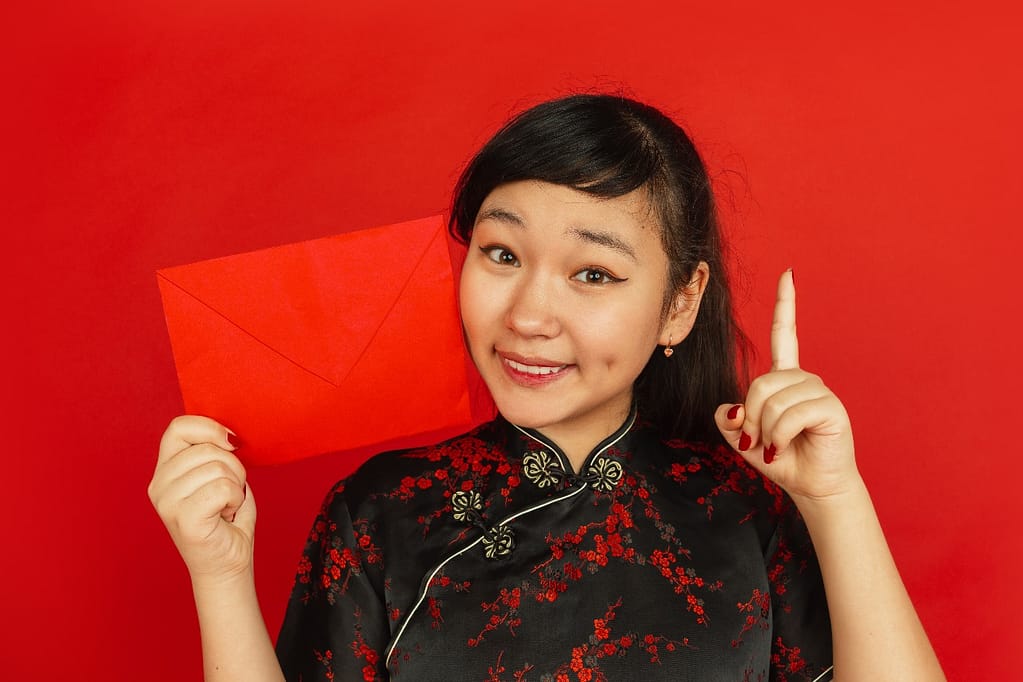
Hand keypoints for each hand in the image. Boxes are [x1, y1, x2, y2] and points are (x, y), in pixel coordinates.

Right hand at [148, 415, 255, 582]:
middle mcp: (159, 485)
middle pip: (207, 448)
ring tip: (226, 505)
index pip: (179, 427)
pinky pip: (223, 487)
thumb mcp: (218, 475)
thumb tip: (227, 434)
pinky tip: (227, 514)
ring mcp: (167, 502)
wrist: (227, 565)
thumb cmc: (225, 519)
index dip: (210, 428)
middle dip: (233, 466)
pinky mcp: (184, 518)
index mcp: (164, 470)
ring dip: (235, 486)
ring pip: (217, 467)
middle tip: (229, 492)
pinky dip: (235, 498)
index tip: (231, 443)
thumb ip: (214, 451)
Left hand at [715, 270, 858, 501]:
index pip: (783, 335)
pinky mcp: (831, 408)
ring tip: (777, 445)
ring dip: (766, 431)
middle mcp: (803, 379)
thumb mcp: (742, 440)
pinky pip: (790, 414)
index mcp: (784, 378)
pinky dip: (780, 436)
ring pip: (772, 400)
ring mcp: (819, 391)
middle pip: (759, 383)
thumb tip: (730, 409)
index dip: (785, 305)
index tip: (788, 274)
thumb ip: (727, 421)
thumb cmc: (781, 459)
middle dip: (750, 418)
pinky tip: (787, 446)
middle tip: (758, 440)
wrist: (812, 486)